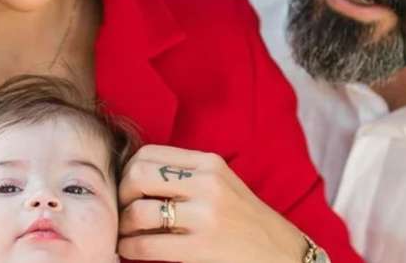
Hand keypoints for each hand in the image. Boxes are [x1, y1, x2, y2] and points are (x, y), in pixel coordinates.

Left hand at [118, 145, 307, 262]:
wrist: (283, 254)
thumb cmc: (246, 220)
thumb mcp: (222, 184)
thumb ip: (186, 176)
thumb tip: (133, 178)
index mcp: (210, 163)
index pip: (148, 154)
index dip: (128, 170)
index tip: (127, 189)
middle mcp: (207, 184)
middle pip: (138, 176)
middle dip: (121, 195)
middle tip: (122, 211)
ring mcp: (205, 215)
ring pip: (139, 212)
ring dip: (123, 226)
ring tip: (124, 234)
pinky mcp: (201, 247)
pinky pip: (147, 244)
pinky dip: (129, 248)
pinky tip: (129, 250)